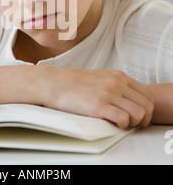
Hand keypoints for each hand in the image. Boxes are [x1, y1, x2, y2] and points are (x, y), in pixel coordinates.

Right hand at [40, 67, 154, 127]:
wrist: (53, 83)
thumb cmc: (73, 83)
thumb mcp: (100, 77)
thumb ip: (116, 85)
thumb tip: (129, 100)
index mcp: (118, 76)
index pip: (147, 95)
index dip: (146, 109)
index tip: (137, 116)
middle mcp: (116, 83)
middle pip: (147, 105)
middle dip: (143, 119)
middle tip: (132, 124)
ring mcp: (108, 94)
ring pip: (139, 113)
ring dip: (133, 123)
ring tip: (121, 124)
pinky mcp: (98, 105)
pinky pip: (124, 119)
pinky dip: (121, 125)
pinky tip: (111, 122)